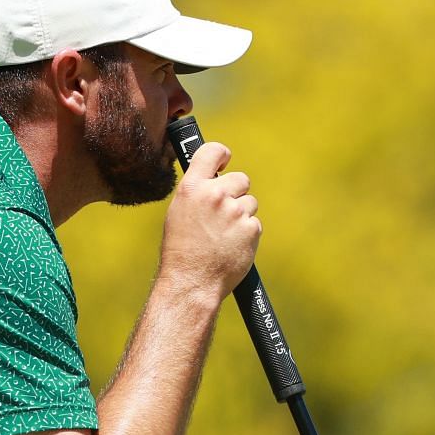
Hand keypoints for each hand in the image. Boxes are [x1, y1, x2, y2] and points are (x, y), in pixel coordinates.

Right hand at [160, 141, 258, 292]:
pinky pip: (254, 224)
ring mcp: (235, 212)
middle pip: (240, 179)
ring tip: (223, 236)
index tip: (224, 162)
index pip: (213, 151)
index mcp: (192, 188)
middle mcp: (214, 195)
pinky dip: (246, 234)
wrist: (191, 283)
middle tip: (223, 214)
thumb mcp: (179, 212)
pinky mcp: (251, 229)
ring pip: (250, 203)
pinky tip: (231, 246)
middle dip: (236, 193)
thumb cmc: (181, 251)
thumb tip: (215, 179)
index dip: (222, 156)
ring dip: (241, 216)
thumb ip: (198, 192)